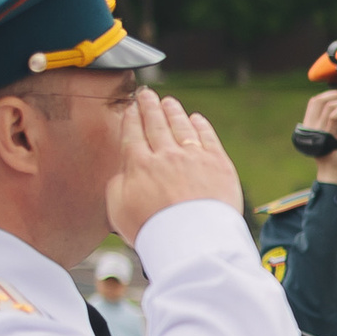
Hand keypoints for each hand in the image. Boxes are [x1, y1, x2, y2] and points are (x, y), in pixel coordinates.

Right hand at [107, 88, 243, 243]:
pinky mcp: (218, 163)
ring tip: (168, 102)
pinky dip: (200, 125)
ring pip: (181, 126)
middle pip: (156, 124)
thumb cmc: (153, 231)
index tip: (131, 108)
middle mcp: (166, 155)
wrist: (193, 240)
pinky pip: (207, 137)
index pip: (133, 134)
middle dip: (150, 106)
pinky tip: (196, 118)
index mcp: (139, 165)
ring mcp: (193, 157)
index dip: (131, 118)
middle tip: (147, 94)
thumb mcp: (118, 210)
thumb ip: (117, 184)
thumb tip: (124, 169)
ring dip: (173, 111)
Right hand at [299, 90, 336, 186]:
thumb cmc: (336, 157)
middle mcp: (310, 127)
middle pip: (319, 100)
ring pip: (328, 105)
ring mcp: (317, 131)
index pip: (314, 102)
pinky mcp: (328, 136)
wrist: (334, 175)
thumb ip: (332, 124)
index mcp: (309, 126)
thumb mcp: (332, 137)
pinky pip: (334, 116)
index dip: (329, 94)